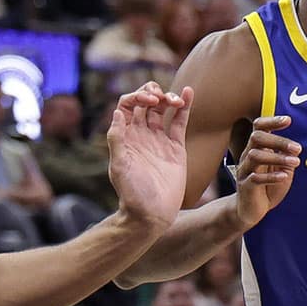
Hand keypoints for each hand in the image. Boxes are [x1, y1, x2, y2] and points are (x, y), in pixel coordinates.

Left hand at [108, 82, 192, 230]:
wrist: (152, 213)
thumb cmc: (132, 192)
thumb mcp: (120, 165)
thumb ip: (117, 139)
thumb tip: (117, 113)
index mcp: (125, 136)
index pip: (127, 106)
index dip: (136, 97)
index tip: (148, 100)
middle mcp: (141, 135)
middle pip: (145, 103)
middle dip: (151, 93)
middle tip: (159, 97)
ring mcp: (159, 139)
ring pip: (162, 109)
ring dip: (167, 98)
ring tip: (175, 99)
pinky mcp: (176, 146)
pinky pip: (179, 122)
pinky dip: (184, 106)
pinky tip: (189, 92)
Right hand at [233, 115, 300, 228]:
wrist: (251, 211)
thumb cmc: (268, 187)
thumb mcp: (282, 170)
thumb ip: (287, 158)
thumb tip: (297, 147)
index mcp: (257, 149)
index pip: (258, 128)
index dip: (271, 121)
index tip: (288, 120)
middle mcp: (248, 157)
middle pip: (256, 138)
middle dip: (278, 140)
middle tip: (298, 148)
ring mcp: (245, 172)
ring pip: (255, 156)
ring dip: (277, 157)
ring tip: (295, 162)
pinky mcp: (245, 187)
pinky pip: (255, 178)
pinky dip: (270, 176)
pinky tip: (284, 176)